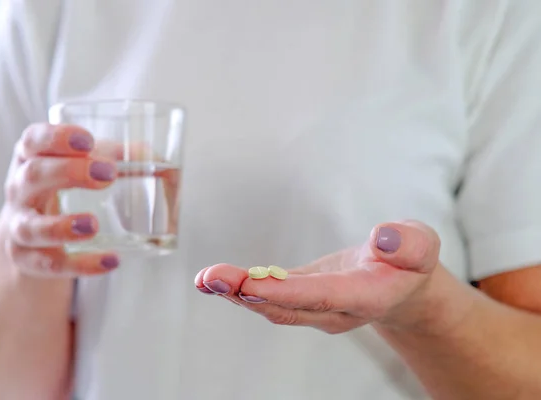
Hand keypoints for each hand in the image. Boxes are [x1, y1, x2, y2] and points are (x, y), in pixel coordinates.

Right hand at [0, 123, 120, 276]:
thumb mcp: (80, 167)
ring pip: (31, 227)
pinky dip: (81, 264)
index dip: (56, 138)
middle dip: (68, 173)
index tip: (87, 140)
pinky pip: (51, 265)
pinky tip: (110, 261)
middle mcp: (19, 191)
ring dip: (62, 226)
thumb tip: (151, 156)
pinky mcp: (27, 260)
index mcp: (30, 159)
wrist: (32, 237)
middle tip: (108, 174)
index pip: (32, 141)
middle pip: (33, 176)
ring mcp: (19, 227)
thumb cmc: (62, 189)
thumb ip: (112, 157)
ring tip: (93, 225)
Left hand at [196, 221, 465, 334]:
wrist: (401, 285)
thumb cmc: (409, 262)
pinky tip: (214, 279)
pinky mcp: (301, 297)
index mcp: (365, 296)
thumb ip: (408, 244)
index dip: (285, 292)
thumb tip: (384, 239)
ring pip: (272, 306)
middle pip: (287, 307)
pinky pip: (268, 296)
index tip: (250, 284)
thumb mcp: (421, 245)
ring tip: (206, 278)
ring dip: (236, 293)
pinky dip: (241, 288)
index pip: (322, 296)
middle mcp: (334, 310)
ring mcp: (315, 309)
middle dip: (248, 294)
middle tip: (213, 278)